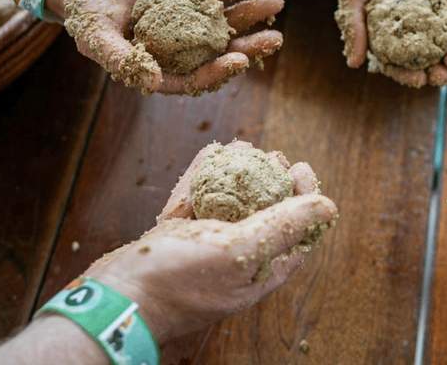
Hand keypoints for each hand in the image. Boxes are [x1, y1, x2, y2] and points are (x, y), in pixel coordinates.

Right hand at [54, 0, 284, 94]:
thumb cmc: (87, 12)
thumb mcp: (96, 37)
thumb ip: (123, 59)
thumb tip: (152, 82)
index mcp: (159, 68)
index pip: (193, 77)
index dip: (217, 71)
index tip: (240, 59)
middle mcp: (177, 50)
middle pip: (219, 52)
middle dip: (248, 46)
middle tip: (275, 39)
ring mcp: (185, 23)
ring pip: (223, 22)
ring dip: (249, 14)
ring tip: (275, 2)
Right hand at [85, 141, 336, 340]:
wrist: (117, 297)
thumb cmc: (179, 279)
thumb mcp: (240, 250)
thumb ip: (283, 227)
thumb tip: (328, 205)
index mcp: (260, 272)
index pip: (298, 233)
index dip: (305, 198)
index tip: (299, 167)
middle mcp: (237, 261)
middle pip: (266, 216)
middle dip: (272, 182)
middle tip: (272, 156)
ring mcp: (205, 249)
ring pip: (230, 206)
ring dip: (237, 174)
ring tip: (242, 148)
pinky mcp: (178, 238)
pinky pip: (197, 202)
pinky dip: (205, 178)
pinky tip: (211, 154)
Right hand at [334, 0, 446, 86]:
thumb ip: (352, 22)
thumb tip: (354, 64)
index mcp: (378, 24)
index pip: (391, 59)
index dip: (403, 74)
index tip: (415, 80)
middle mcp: (404, 23)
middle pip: (419, 58)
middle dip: (430, 73)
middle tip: (438, 78)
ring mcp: (427, 13)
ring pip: (440, 47)